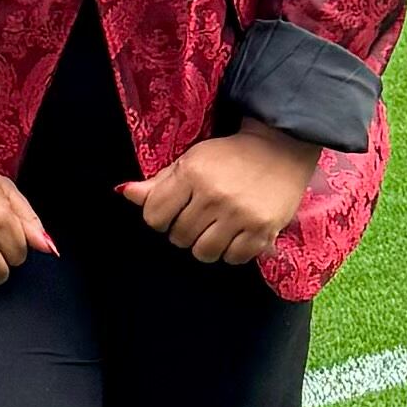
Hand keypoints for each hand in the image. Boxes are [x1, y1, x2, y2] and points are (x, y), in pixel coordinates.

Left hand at [121, 122, 321, 267]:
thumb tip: (125, 193)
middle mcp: (214, 195)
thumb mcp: (191, 160)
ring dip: (206, 244)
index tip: (174, 211)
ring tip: (217, 227)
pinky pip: (233, 259)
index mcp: (192, 173)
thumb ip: (159, 182)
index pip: (154, 216)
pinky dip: (232, 251)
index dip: (161, 217)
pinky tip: (236, 234)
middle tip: (200, 216)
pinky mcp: (262, 230)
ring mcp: (240, 215)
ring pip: (203, 253)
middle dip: (185, 230)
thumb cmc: (231, 155)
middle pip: (179, 237)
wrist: (281, 148)